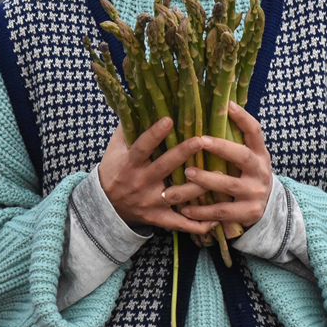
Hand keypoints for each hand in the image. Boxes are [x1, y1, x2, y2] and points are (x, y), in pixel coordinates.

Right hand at [98, 119, 213, 234]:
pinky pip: (179, 223)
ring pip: (178, 194)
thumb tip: (142, 101)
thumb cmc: (115, 170)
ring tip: (221, 175)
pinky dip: (197, 225)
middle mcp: (141, 182)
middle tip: (202, 140)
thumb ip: (128, 128)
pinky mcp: (158, 218)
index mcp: (130, 163)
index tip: (169, 119)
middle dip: (183, 153)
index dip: (154, 133)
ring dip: (199, 186)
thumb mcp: (115, 149)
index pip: (142, 146)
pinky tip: (215, 220)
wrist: (105, 207)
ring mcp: (151, 202)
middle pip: (164, 167)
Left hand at [178, 103, 273, 229]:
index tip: (227, 105)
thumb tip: (213, 116)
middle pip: (243, 156)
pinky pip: (221, 211)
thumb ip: (235, 145)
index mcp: (260, 155)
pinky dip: (202, 210)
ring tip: (187, 173)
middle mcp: (261, 172)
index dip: (243, 117)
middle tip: (199, 141)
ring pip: (228, 184)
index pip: (255, 131)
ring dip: (206, 179)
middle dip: (221, 147)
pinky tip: (185, 208)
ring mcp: (255, 193)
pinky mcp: (248, 212)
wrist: (268, 210)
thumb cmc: (248, 178)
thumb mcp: (249, 161)